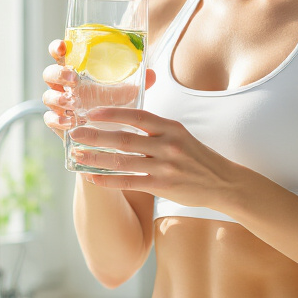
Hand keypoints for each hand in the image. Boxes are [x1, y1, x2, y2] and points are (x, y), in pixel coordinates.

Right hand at [41, 40, 156, 139]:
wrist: (108, 134)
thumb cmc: (112, 105)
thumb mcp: (126, 92)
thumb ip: (137, 82)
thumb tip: (152, 74)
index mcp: (75, 70)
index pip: (61, 54)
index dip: (57, 47)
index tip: (63, 46)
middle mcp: (63, 85)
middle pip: (50, 73)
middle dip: (58, 74)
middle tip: (74, 79)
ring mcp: (59, 104)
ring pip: (47, 96)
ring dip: (57, 98)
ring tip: (71, 102)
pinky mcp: (57, 122)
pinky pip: (49, 119)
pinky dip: (57, 119)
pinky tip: (69, 122)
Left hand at [66, 107, 244, 208]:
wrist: (223, 183)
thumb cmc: (197, 157)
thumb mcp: (180, 135)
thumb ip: (155, 129)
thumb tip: (123, 118)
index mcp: (171, 127)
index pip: (137, 115)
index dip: (112, 112)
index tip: (90, 111)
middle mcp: (168, 145)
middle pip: (124, 138)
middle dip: (95, 135)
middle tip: (74, 132)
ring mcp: (165, 167)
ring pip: (123, 162)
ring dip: (96, 158)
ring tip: (77, 155)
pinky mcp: (163, 186)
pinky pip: (130, 182)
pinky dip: (108, 180)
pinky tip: (92, 178)